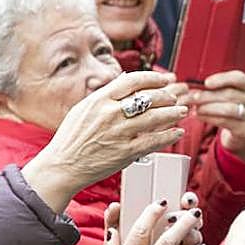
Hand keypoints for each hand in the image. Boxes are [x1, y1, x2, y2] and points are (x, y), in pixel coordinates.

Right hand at [23, 72, 186, 211]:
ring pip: (155, 118)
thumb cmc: (71, 138)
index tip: (165, 80)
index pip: (132, 80)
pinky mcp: (125, 153)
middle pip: (148, 98)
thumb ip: (105, 94)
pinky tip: (177, 132)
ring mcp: (119, 133)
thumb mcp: (83, 108)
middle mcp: (110, 114)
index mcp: (99, 100)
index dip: (153, 78)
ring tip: (182, 111)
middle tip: (174, 98)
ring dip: (173, 113)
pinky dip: (168, 135)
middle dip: (166, 96)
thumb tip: (126, 78)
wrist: (62, 166)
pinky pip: (153, 141)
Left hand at [180, 70, 244, 160]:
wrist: (241, 134)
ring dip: (207, 107)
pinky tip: (199, 116)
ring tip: (195, 107)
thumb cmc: (232, 110)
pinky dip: (209, 118)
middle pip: (230, 94)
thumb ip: (217, 89)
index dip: (221, 79)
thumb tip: (193, 88)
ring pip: (227, 109)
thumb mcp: (229, 96)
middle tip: (191, 97)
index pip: (239, 78)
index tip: (206, 82)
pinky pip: (225, 122)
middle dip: (208, 95)